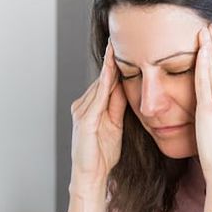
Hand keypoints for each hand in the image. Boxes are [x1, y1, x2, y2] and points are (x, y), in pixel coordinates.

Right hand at [65, 44, 126, 211]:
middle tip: (120, 36)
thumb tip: (129, 88)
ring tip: (116, 47)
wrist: (91, 175)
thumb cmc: (103, 154)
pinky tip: (111, 70)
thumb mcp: (116, 125)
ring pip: (99, 83)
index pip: (106, 79)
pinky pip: (97, 96)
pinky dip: (104, 82)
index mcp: (92, 106)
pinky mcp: (84, 120)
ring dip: (109, 66)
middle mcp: (83, 104)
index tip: (122, 45)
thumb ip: (119, 106)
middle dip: (111, 58)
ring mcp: (82, 111)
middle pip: (102, 77)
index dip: (115, 62)